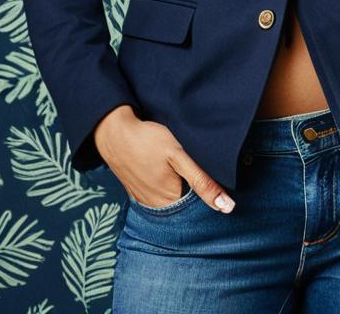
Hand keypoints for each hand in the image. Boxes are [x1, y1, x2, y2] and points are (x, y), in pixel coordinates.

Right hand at [94, 105, 235, 212]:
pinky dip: (167, 186)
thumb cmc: (147, 140)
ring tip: (181, 168)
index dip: (211, 193)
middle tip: (195, 166)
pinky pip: (159, 195)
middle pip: (187, 205)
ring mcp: (145, 200)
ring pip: (173, 200)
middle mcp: (157, 207)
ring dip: (181, 188)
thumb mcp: (179, 156)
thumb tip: (227, 207)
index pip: (201, 208)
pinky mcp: (138, 191)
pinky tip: (168, 171)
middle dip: (196, 192)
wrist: (113, 132)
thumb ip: (202, 181)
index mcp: (171, 202)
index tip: (215, 178)